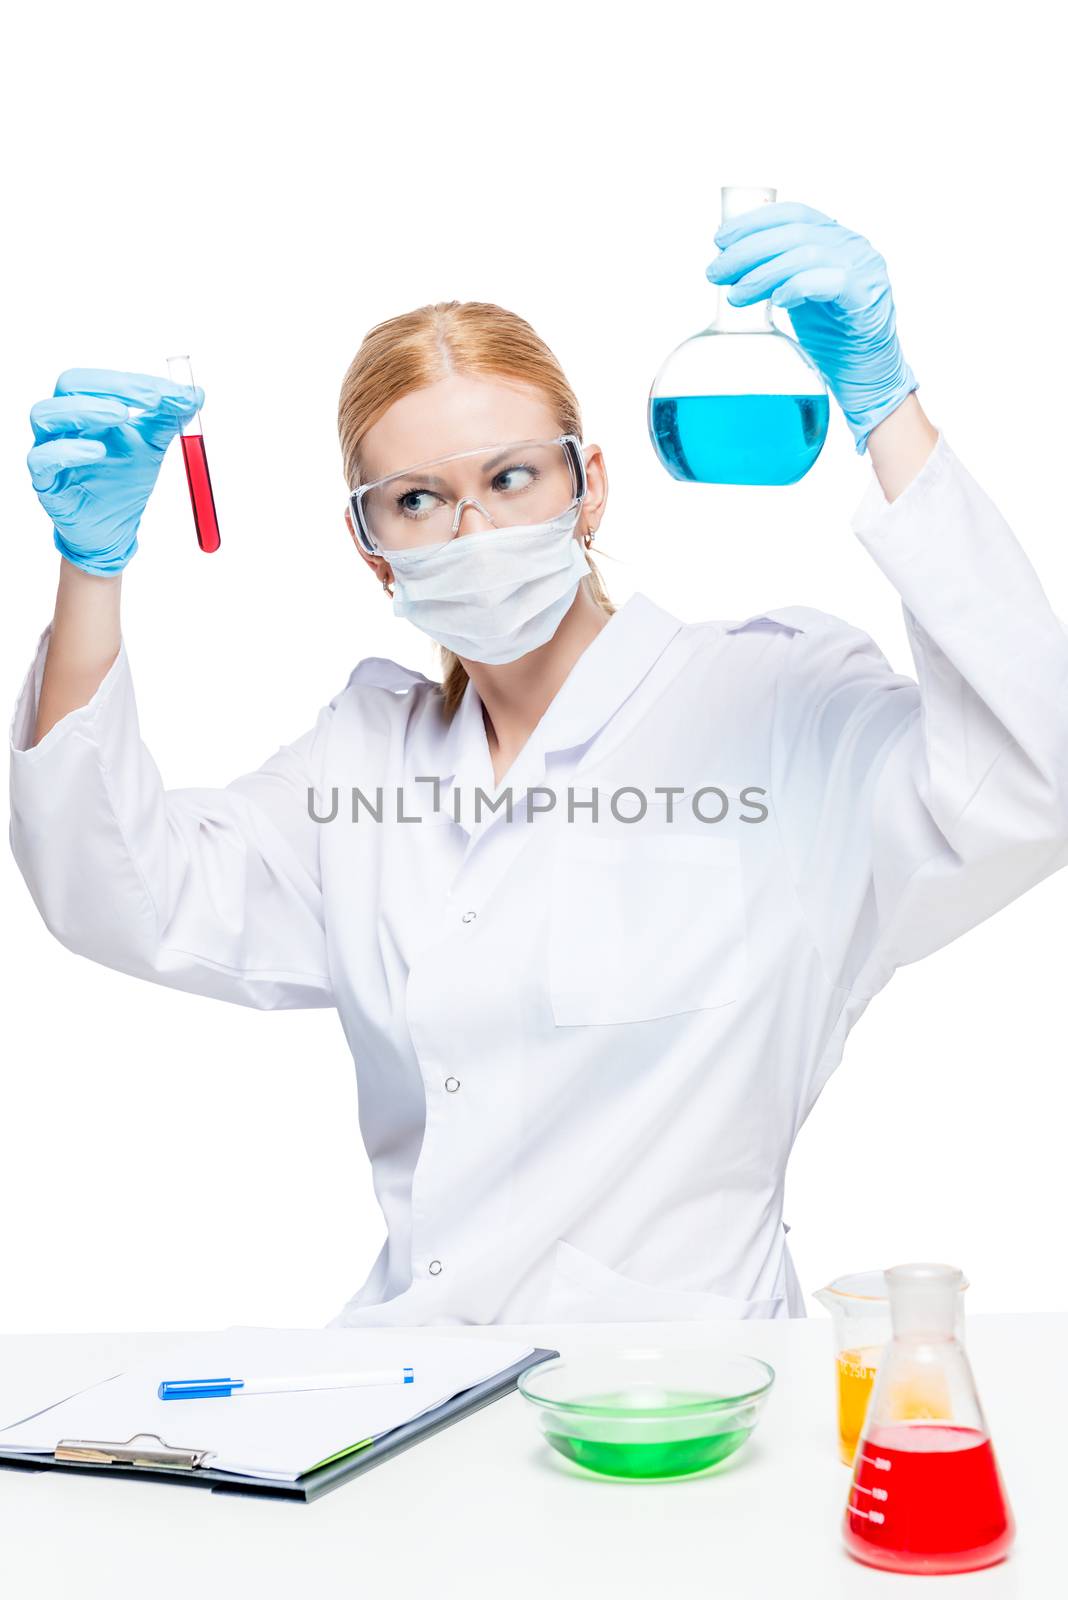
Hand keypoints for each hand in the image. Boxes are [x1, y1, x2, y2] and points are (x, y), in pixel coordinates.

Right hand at [27, 368, 203, 574]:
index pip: (102, 380)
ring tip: (122, 415)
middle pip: (70, 384)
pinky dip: (68, 450)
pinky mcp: (45, 482)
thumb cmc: (123, 481)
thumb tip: (195, 394)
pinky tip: (97, 451)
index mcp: (89, 408)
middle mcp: (65, 423)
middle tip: (150, 400)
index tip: (169, 393)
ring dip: (85, 409)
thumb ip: (169, 418)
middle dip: (111, 386)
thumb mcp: (151, 446)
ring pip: (45, 414)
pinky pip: (41, 459)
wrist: (112, 528)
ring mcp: (50, 450)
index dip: (136, 382)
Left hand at [706, 203, 917, 453]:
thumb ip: (776, 273)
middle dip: (747, 251)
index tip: (720, 240)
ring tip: (736, 295)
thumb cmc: (831, 334)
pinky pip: (831, 281)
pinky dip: (798, 286)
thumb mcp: (798, 294)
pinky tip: (777, 300)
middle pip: (793, 232)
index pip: (792, 213)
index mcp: (834, 238)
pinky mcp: (867, 297)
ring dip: (763, 273)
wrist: (865, 372)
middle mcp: (852, 245)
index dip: (753, 221)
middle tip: (715, 273)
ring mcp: (864, 269)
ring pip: (806, 254)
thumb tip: (729, 265)